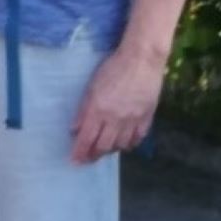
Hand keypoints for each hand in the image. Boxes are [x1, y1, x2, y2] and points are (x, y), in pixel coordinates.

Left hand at [71, 44, 165, 163]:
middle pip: (104, 146)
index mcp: (99, 110)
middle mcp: (116, 119)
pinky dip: (130, 144)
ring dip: (110, 151)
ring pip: (121, 145)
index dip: (79, 152)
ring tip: (103, 150)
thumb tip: (74, 130)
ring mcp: (133, 119)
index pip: (86, 139)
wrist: (142, 59)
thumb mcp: (91, 87)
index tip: (74, 160)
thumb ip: (83, 110)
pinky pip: (138, 138)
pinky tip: (124, 144)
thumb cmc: (112, 69)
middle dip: (93, 156)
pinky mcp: (147, 117)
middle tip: (87, 159)